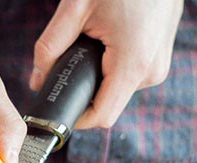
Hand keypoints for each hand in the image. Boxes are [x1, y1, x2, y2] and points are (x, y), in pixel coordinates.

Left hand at [29, 0, 183, 127]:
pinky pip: (128, 76)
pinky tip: (107, 40)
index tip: (57, 108)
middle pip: (107, 103)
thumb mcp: (75, 8)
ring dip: (98, 75)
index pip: (101, 116)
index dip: (75, 117)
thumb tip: (36, 81)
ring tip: (94, 40)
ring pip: (117, 90)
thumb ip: (50, 48)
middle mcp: (151, 72)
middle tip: (72, 58)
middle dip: (84, 88)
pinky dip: (112, 66)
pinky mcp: (159, 58)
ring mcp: (158, 66)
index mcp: (133, 64)